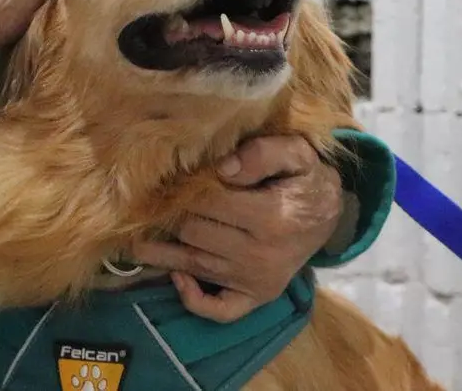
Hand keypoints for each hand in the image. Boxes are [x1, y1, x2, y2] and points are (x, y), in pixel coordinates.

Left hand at [133, 135, 343, 322]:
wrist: (331, 213)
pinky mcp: (256, 296)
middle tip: (140, 201)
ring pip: (196, 265)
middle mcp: (262, 255)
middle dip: (167, 215)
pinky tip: (174, 276)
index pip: (210, 202)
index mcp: (272, 217)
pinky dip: (194, 299)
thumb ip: (263, 153)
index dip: (182, 187)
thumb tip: (223, 168)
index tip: (159, 174)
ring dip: (161, 253)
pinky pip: (221, 310)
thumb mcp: (297, 152)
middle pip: (195, 233)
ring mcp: (257, 280)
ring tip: (130, 237)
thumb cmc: (306, 176)